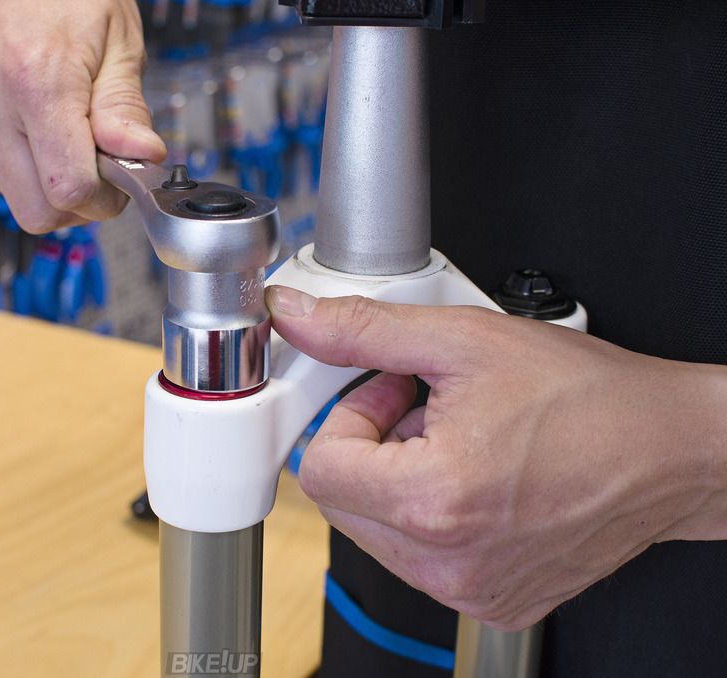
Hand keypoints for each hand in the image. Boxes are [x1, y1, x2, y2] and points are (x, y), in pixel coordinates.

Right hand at [0, 0, 165, 231]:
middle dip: (76, 201)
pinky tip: (33, 126)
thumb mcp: (117, 42)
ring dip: (47, 182)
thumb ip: (126, 109)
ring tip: (62, 131)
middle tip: (96, 165)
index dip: (104, 199)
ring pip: (14, 198)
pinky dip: (21, 164)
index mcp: (34, 82)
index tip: (120, 181)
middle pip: (37, 212)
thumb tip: (142, 157)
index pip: (69, 190)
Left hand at [267, 286, 726, 630]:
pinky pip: (419, 559)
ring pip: (376, 531)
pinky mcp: (492, 600)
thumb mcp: (462, 340)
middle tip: (427, 411)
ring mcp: (470, 588)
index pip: (319, 468)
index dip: (349, 417)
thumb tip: (295, 317)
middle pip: (342, 501)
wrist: (671, 450)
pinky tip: (477, 480)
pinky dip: (431, 518)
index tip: (390, 392)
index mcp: (431, 501)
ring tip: (461, 443)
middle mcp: (447, 561)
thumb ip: (363, 329)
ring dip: (399, 482)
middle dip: (371, 447)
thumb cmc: (589, 399)